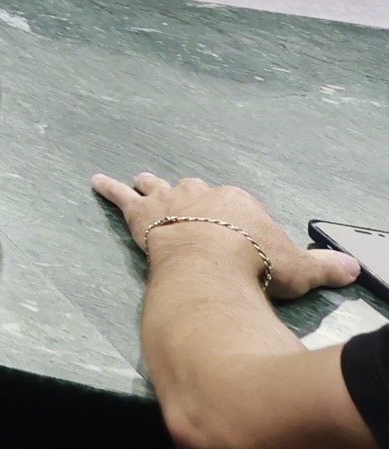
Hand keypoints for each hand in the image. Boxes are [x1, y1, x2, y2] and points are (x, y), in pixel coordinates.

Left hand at [92, 175, 361, 293]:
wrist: (213, 263)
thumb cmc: (258, 265)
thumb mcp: (300, 268)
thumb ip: (324, 265)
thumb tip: (352, 268)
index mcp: (238, 201)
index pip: (235, 205)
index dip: (233, 220)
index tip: (235, 232)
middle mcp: (201, 193)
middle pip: (195, 191)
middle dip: (192, 197)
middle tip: (187, 202)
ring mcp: (169, 202)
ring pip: (158, 187)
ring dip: (151, 186)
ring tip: (142, 180)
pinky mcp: (141, 216)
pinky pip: (121, 197)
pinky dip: (108, 189)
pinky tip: (95, 181)